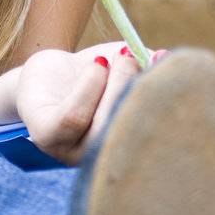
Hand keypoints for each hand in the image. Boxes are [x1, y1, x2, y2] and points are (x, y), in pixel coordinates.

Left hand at [15, 42, 169, 166]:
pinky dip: (90, 87)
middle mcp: (101, 156)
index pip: (153, 138)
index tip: (168, 69)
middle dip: (134, 89)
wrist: (49, 71)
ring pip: (102, 123)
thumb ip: (149, 66)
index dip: (163, 104)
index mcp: (127, 145)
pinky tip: (96, 65)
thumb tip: (166, 59)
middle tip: (133, 58)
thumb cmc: (96, 72)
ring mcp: (72, 152)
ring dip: (114, 84)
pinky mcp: (46, 135)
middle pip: (128, 129)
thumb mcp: (127, 67)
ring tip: (112, 58)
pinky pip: (73, 117)